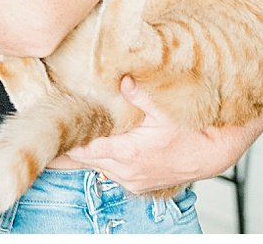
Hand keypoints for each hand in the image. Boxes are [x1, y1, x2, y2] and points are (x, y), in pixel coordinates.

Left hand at [63, 77, 250, 193]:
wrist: (210, 155)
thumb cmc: (189, 133)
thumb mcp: (165, 110)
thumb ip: (140, 94)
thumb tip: (122, 79)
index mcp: (130, 153)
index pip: (86, 149)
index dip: (69, 139)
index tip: (55, 126)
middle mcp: (127, 171)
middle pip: (86, 160)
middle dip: (71, 146)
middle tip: (53, 131)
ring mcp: (132, 180)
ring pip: (96, 168)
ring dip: (84, 154)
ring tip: (69, 136)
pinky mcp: (137, 183)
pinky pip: (109, 173)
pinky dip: (99, 161)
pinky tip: (92, 147)